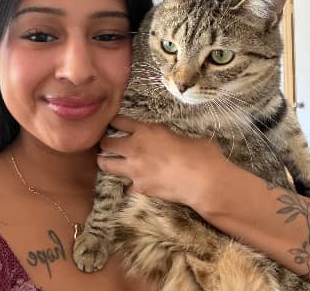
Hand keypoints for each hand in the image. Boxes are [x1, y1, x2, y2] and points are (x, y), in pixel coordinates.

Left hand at [97, 115, 229, 208]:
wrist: (204, 181)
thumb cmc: (201, 153)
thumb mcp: (182, 135)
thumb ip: (167, 135)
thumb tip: (168, 139)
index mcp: (146, 131)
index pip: (119, 121)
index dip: (114, 122)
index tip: (114, 125)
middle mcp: (135, 148)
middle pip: (106, 143)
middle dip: (105, 143)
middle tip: (109, 146)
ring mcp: (134, 169)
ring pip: (105, 164)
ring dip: (106, 162)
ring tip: (108, 163)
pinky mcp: (139, 188)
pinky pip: (125, 186)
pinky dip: (128, 185)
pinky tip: (134, 184)